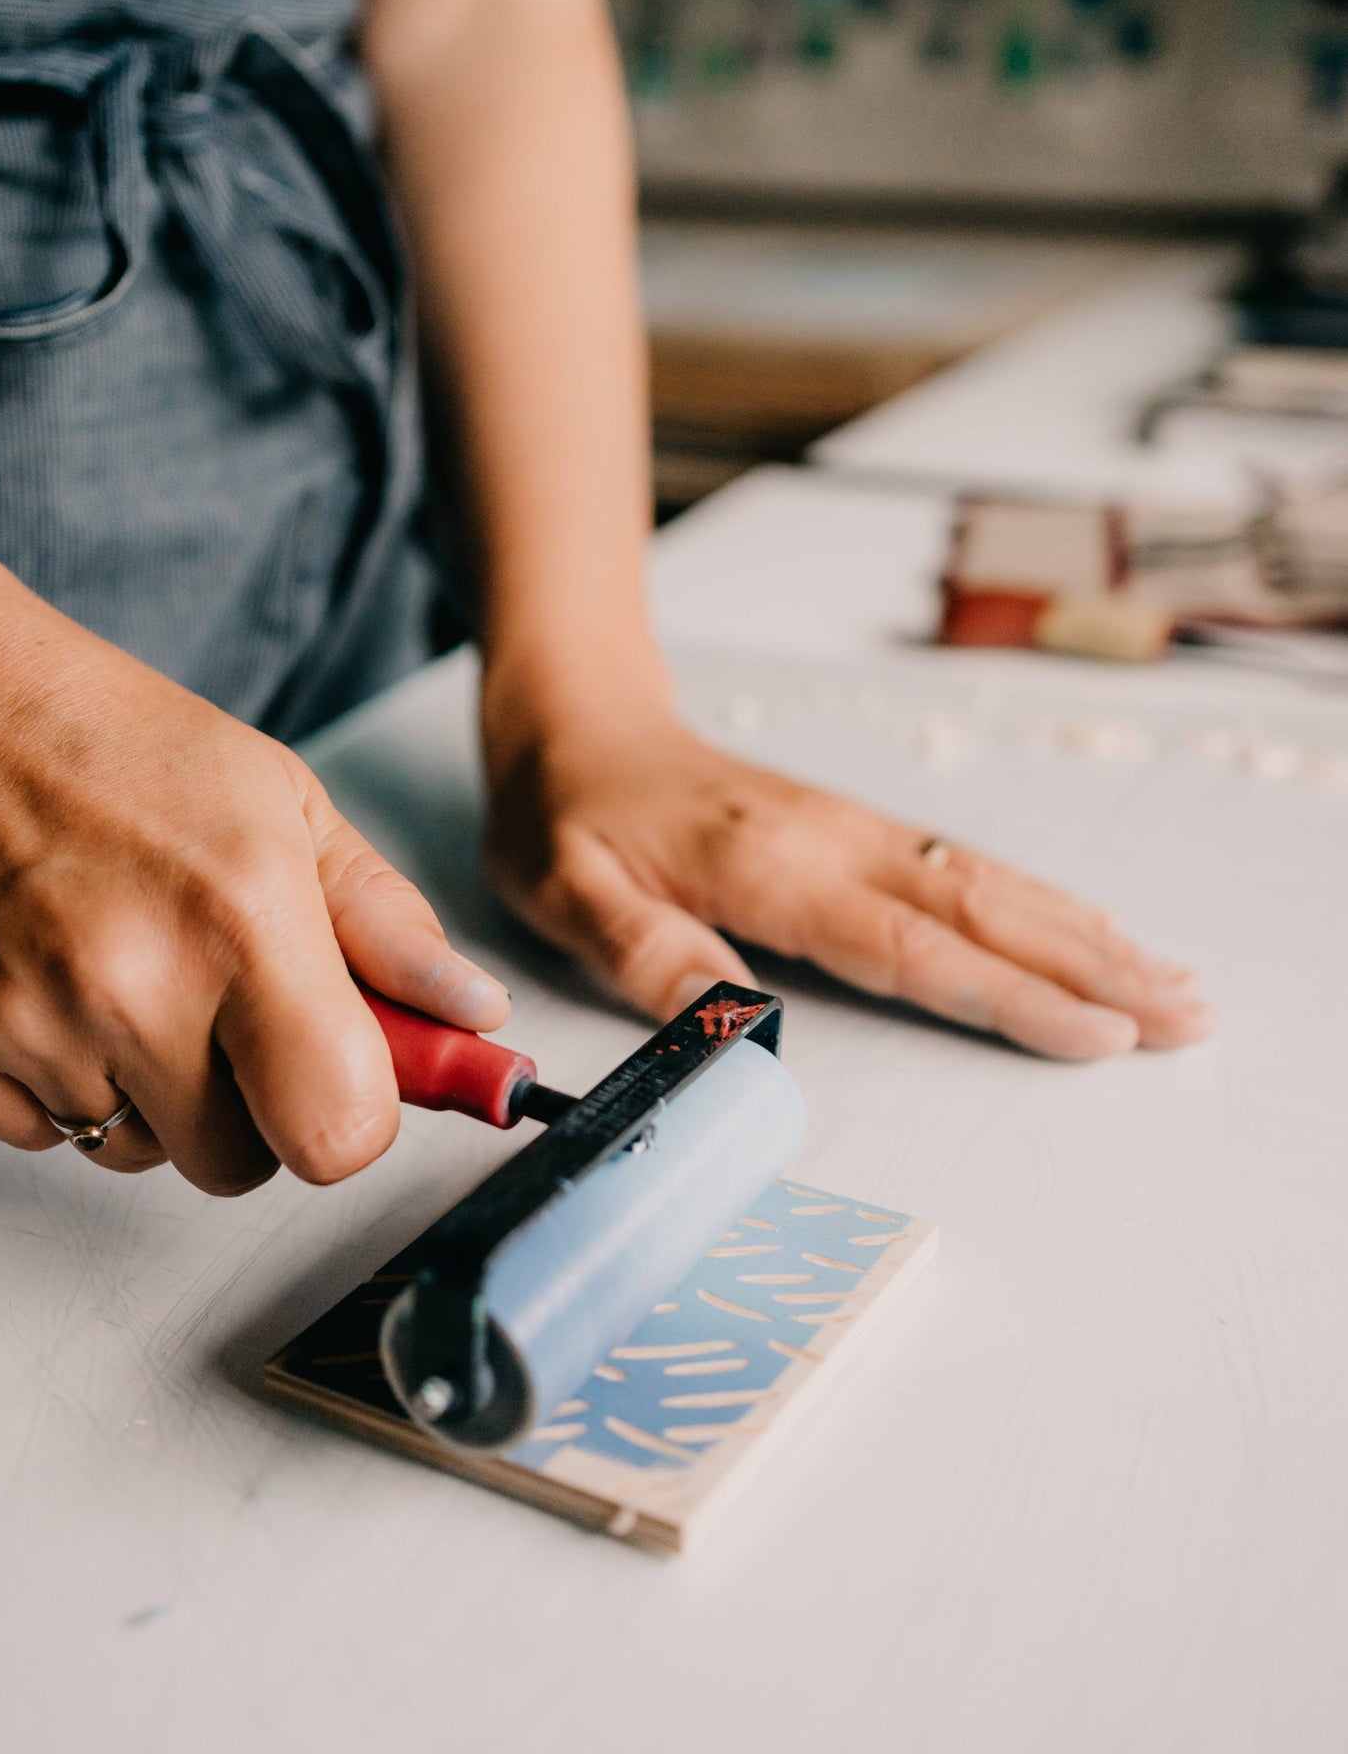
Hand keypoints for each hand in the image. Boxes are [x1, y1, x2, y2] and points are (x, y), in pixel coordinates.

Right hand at [0, 555, 507, 1193]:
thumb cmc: (124, 747)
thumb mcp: (289, 808)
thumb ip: (390, 927)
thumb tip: (472, 1015)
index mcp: (243, 919)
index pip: (338, 1133)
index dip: (352, 1117)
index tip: (343, 1078)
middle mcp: (129, 982)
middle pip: (235, 1166)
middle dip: (248, 1108)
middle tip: (222, 1006)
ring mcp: (23, 1022)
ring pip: (134, 1154)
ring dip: (148, 1094)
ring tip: (126, 970)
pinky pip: (38, 1137)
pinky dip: (57, 1083)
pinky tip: (53, 982)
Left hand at [484, 706, 1213, 1061]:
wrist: (579, 720)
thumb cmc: (568, 815)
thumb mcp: (566, 892)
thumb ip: (648, 954)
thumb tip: (736, 1023)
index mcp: (773, 868)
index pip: (912, 946)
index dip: (1010, 995)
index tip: (1098, 1033)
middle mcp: (835, 843)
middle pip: (983, 912)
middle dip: (1092, 967)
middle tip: (1186, 1016)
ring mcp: (855, 831)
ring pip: (991, 885)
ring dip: (1087, 935)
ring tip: (1177, 982)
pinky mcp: (858, 829)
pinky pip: (968, 867)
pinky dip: (1043, 900)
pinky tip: (1091, 928)